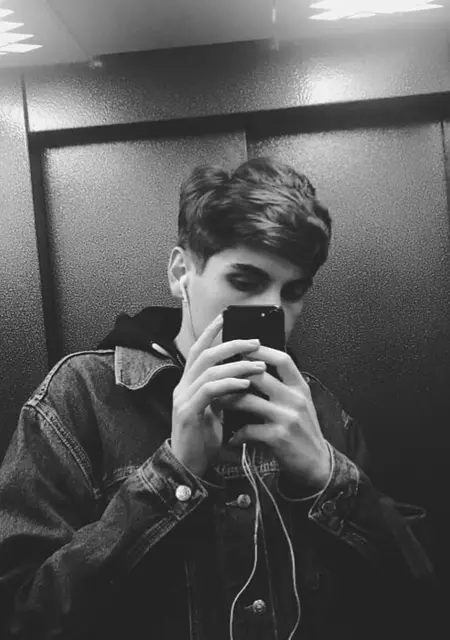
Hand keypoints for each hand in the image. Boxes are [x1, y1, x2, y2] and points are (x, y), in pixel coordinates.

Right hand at [171, 314, 266, 476]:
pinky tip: (245, 384)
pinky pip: (209, 390)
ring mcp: (183, 398)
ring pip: (209, 370)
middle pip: (205, 355)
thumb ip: (224, 392)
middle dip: (231, 344)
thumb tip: (243, 376)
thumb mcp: (216, 411)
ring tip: (259, 366)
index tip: (226, 318)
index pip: (199, 351)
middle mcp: (182, 386)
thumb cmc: (204, 440)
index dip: (211, 333)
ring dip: (237, 365)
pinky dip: (228, 384)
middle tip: (255, 342)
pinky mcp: (187, 412)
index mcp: (188, 384)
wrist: (189, 468)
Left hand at [227, 347, 330, 489]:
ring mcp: (287, 417)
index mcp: (300, 388)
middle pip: (260, 375)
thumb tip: (258, 370)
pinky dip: (237, 434)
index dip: (261, 351)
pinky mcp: (278, 437)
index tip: (242, 348)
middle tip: (217, 376)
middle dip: (235, 375)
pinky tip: (231, 438)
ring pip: (249, 400)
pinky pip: (249, 429)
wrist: (318, 464)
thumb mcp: (300, 404)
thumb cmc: (304, 432)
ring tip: (215, 404)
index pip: (282, 359)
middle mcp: (295, 399)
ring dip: (228, 402)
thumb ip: (284, 388)